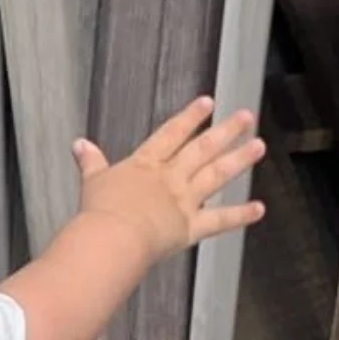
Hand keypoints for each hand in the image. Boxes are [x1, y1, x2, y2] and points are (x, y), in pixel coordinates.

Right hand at [69, 97, 265, 260]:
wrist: (112, 236)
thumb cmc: (100, 212)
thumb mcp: (92, 181)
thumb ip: (91, 162)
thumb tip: (79, 144)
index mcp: (146, 164)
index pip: (172, 133)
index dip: (190, 117)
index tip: (207, 103)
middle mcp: (170, 178)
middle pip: (202, 148)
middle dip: (226, 131)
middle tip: (246, 116)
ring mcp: (183, 200)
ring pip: (216, 175)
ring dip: (239, 160)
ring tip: (258, 146)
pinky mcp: (190, 227)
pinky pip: (220, 221)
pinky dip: (240, 215)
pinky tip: (258, 208)